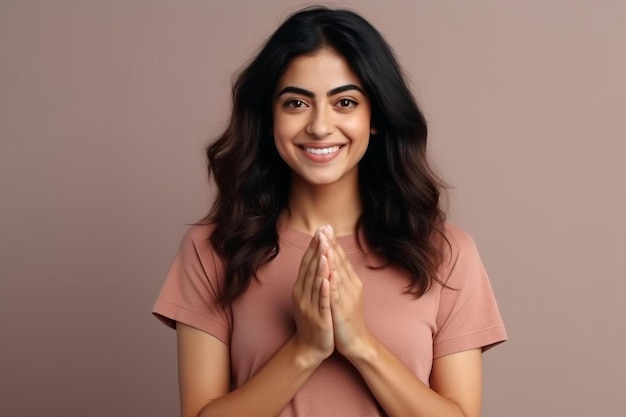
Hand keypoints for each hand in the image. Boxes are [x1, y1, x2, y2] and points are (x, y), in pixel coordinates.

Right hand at [292, 227, 334, 363]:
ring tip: (324, 250)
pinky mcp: (319, 318)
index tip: (320, 230)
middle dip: (317, 249)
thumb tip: (316, 258)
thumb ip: (311, 279)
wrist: (310, 347)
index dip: (313, 246)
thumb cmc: (313, 320)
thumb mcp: (309, 296)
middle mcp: (302, 294)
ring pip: (315, 282)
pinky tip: (327, 279)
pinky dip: (324, 289)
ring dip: (320, 266)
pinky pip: (322, 301)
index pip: (307, 262)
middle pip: (310, 268)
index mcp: (300, 288)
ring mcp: (309, 306)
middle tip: (322, 232)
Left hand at [322, 226, 371, 359]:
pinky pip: (336, 293)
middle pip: (340, 262)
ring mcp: (347, 297)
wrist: (356, 342)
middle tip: (325, 228)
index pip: (341, 258)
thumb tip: (334, 262)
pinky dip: (332, 281)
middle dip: (332, 244)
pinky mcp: (342, 309)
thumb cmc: (347, 318)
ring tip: (325, 243)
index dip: (333, 243)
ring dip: (332, 257)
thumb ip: (341, 278)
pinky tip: (328, 272)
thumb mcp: (344, 294)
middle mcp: (351, 286)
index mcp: (351, 282)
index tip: (325, 228)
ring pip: (338, 274)